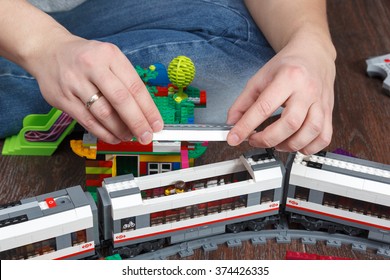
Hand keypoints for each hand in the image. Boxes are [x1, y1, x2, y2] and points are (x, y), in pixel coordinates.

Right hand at [30, 34, 162, 143]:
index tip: (157, 124)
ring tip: (129, 137)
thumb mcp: (109, 58)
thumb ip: (125, 81)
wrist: (47, 51)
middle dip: (137, 122)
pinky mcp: (62, 98)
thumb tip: (145, 113)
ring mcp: (75, 82)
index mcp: (109, 55)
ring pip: (103, 113)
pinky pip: (87, 121)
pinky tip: (113, 137)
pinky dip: (103, 133)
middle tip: (146, 136)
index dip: (148, 109)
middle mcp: (92, 66)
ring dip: (120, 130)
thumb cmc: (86, 58)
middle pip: (121, 100)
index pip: (134, 86)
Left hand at [226, 39, 335, 154]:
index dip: (246, 126)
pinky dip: (309, 148)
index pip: (265, 107)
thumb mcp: (260, 78)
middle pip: (290, 123)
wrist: (313, 54)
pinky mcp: (329, 112)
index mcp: (289, 77)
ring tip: (275, 143)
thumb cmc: (287, 66)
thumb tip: (232, 122)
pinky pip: (324, 137)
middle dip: (268, 139)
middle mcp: (308, 90)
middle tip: (254, 140)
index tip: (234, 137)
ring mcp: (321, 102)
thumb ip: (243, 101)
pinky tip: (296, 145)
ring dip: (289, 145)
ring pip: (311, 132)